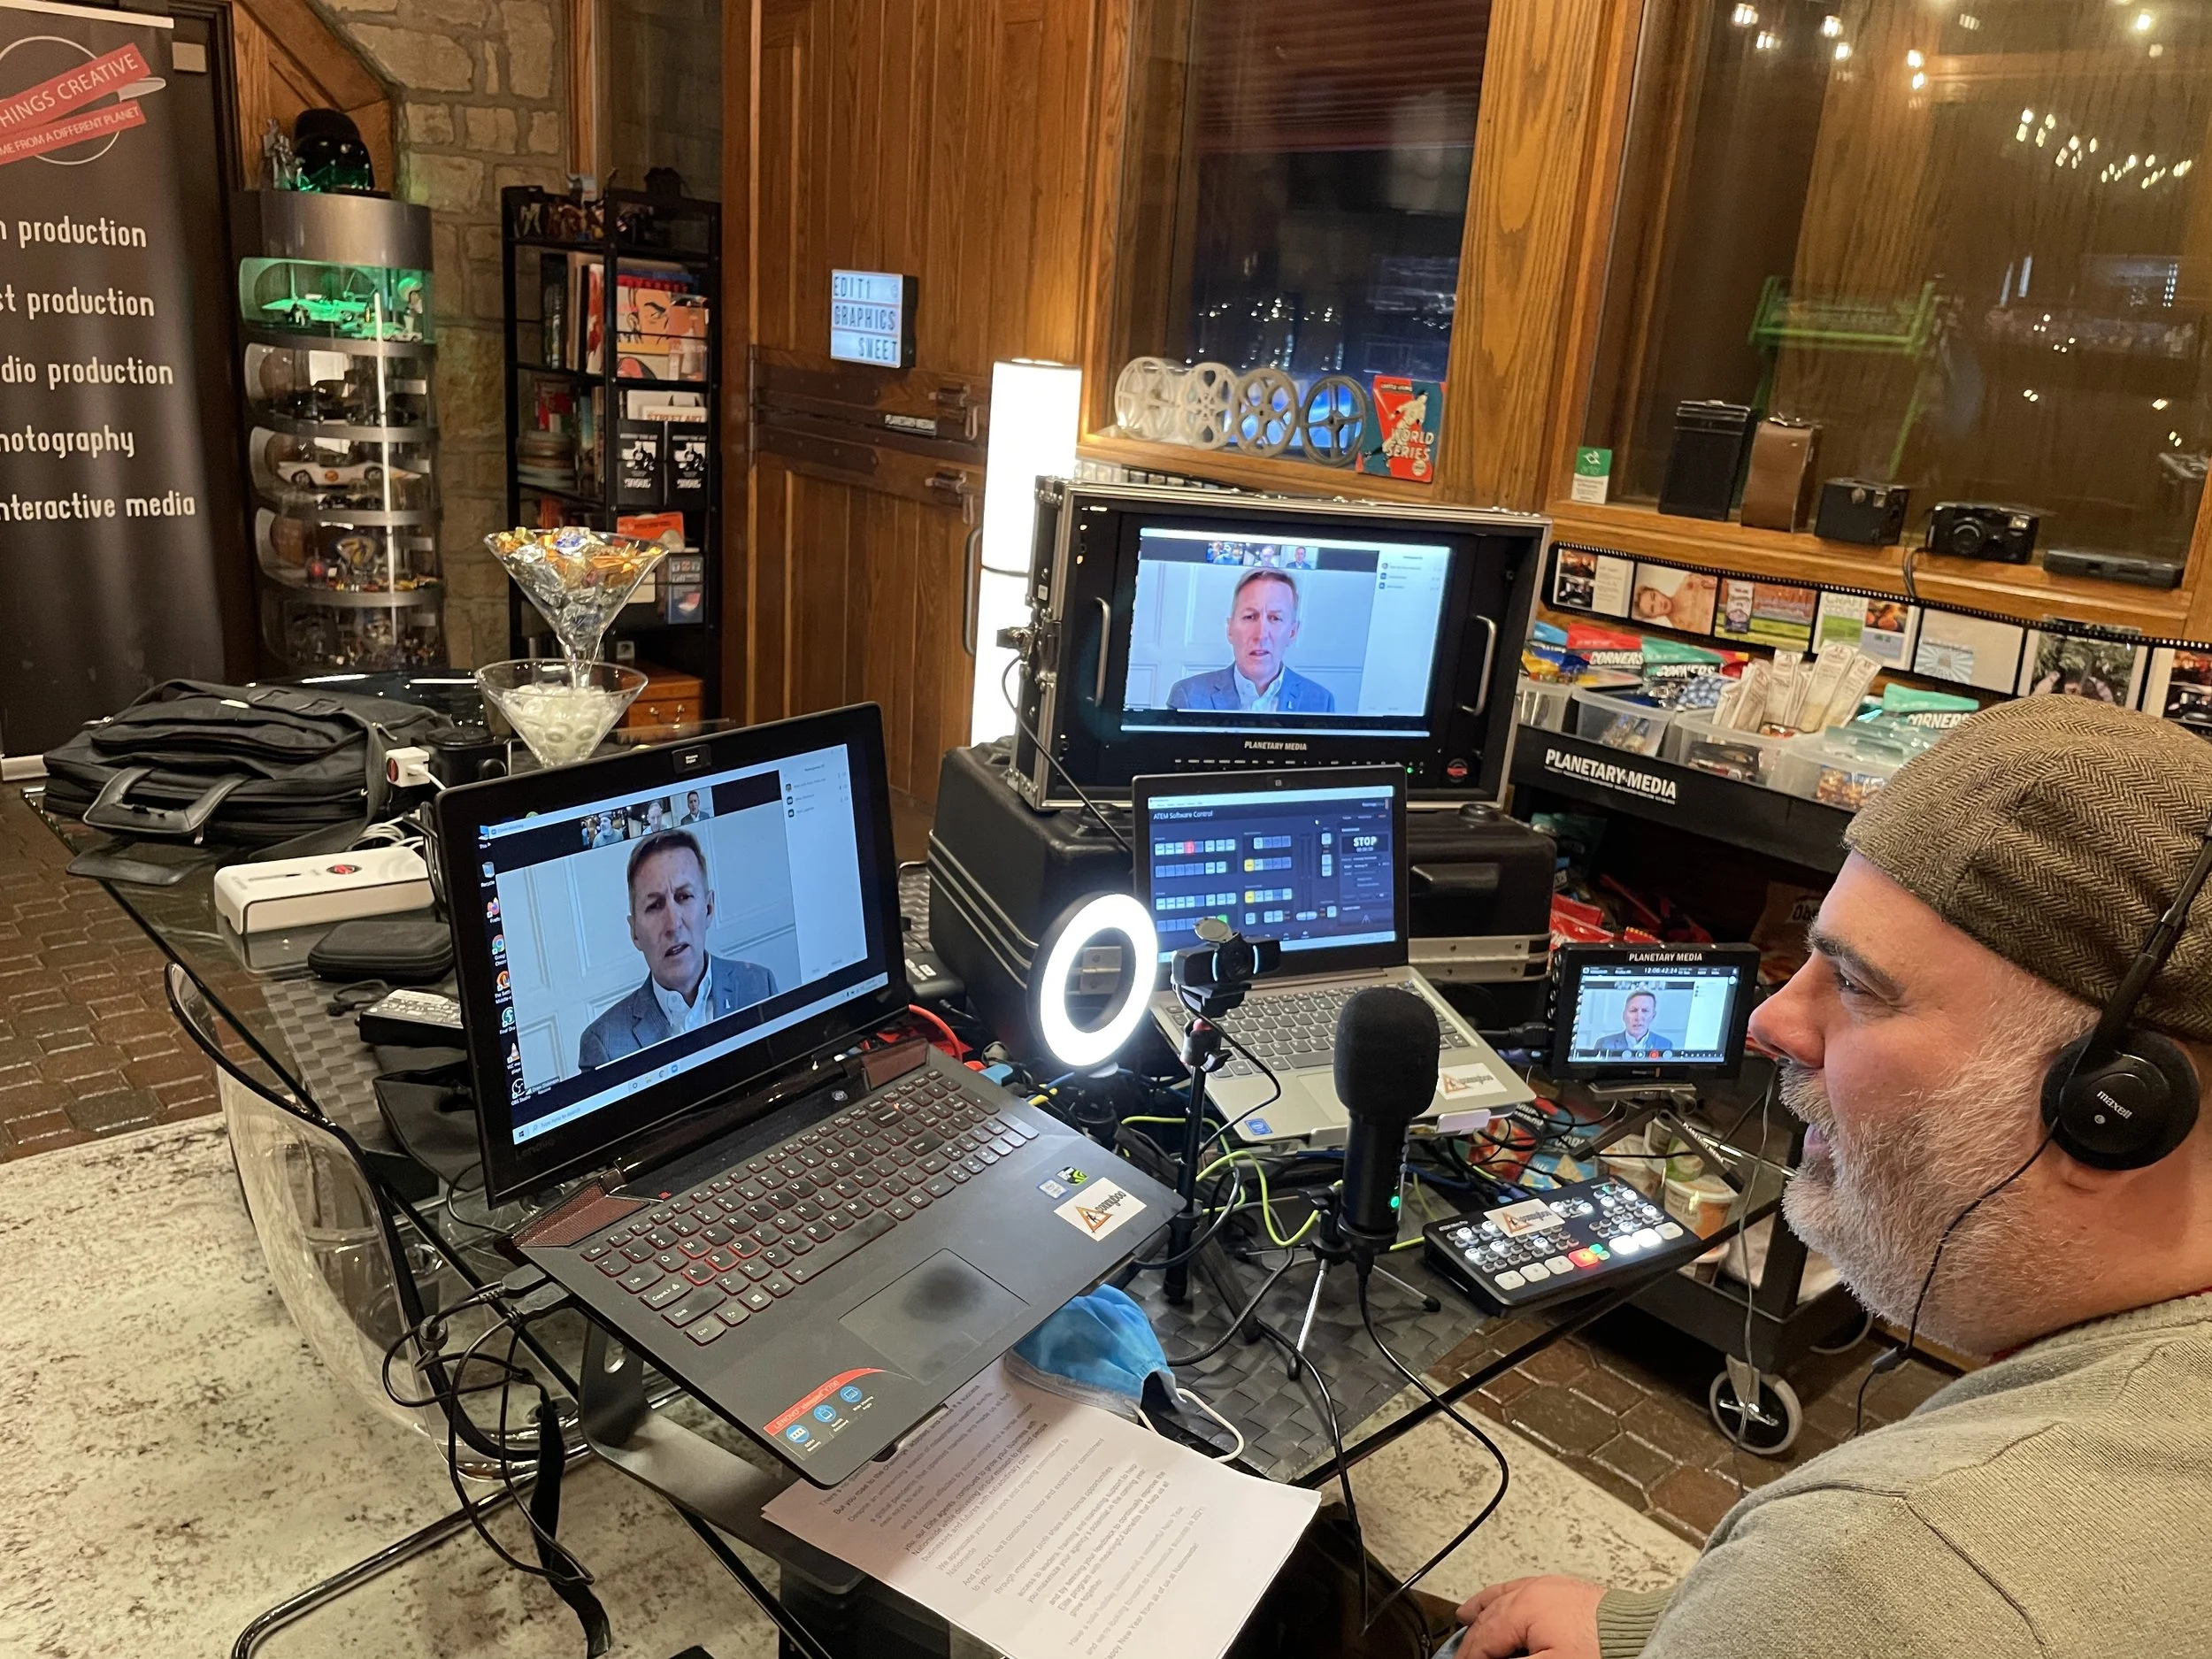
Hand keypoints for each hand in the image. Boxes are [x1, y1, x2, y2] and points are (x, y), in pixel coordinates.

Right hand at [1454, 1575, 1606, 1658]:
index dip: (1468, 1656)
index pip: (1483, 1638)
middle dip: (1471, 1636)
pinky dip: (1506, 1598)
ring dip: (1483, 1610)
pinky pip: (1523, 1590)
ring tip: (1467, 1616)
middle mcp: (1532, 1591)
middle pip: (1489, 1616)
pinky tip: (1505, 1602)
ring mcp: (1550, 1588)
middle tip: (1458, 1653)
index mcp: (1523, 1607)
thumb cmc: (1602, 1649)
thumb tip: (1483, 1658)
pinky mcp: (1567, 1590)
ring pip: (1504, 1597)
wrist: (1641, 1634)